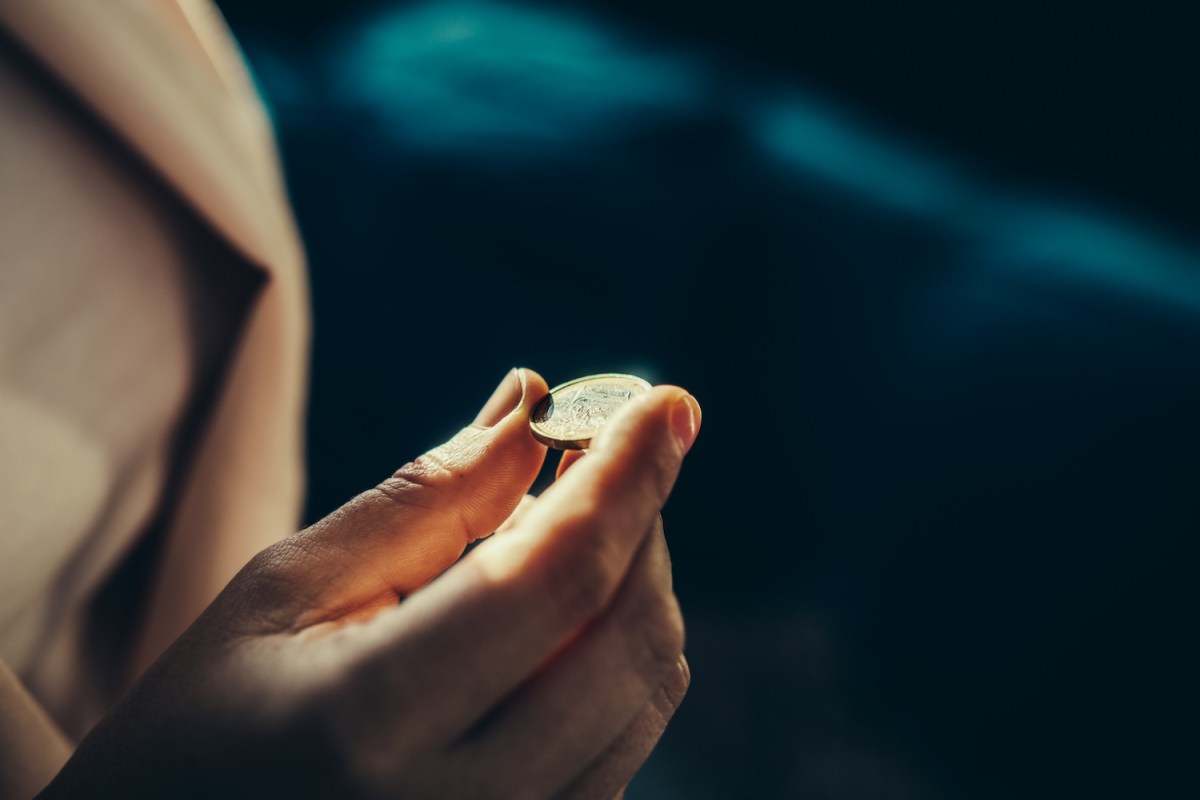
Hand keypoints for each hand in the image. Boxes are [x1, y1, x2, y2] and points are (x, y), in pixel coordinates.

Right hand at [42, 369, 700, 798]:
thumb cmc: (205, 719)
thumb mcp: (288, 588)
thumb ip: (425, 499)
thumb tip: (532, 407)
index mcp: (371, 721)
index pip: (555, 577)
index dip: (628, 476)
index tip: (671, 401)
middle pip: (627, 634)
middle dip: (636, 523)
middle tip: (601, 454)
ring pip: (646, 692)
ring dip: (634, 585)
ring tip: (563, 531)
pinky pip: (625, 744)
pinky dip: (616, 657)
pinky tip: (559, 617)